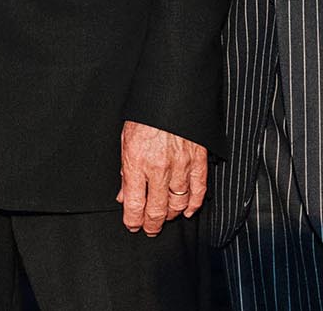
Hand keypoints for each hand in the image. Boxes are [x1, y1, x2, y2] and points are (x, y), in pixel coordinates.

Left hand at [117, 120, 206, 234]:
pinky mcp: (199, 160)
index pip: (134, 204)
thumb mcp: (125, 140)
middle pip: (156, 209)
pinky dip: (194, 204)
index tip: (132, 225)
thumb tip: (124, 195)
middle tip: (149, 229)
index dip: (133, 220)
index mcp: (136, 161)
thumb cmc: (145, 115)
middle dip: (151, 224)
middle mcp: (158, 167)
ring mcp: (181, 165)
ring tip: (165, 218)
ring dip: (171, 215)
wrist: (171, 93)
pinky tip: (188, 211)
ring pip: (178, 204)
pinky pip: (198, 191)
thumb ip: (125, 170)